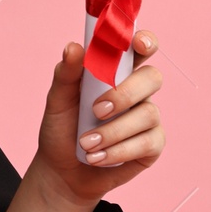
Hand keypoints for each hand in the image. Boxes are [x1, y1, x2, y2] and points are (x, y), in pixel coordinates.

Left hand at [31, 31, 165, 207]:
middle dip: (124, 94)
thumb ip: (66, 74)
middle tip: (97, 110)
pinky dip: (118, 151)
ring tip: (86, 144)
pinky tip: (96, 157)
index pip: (139, 48)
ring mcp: (147, 117)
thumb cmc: (63, 129)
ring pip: (149, 113)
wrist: (63, 170)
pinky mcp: (152, 145)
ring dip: (113, 131)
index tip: (137, 43)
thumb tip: (73, 47)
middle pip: (151, 78)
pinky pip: (148, 142)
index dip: (145, 41)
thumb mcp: (57, 100)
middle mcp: (136, 92)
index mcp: (116, 73)